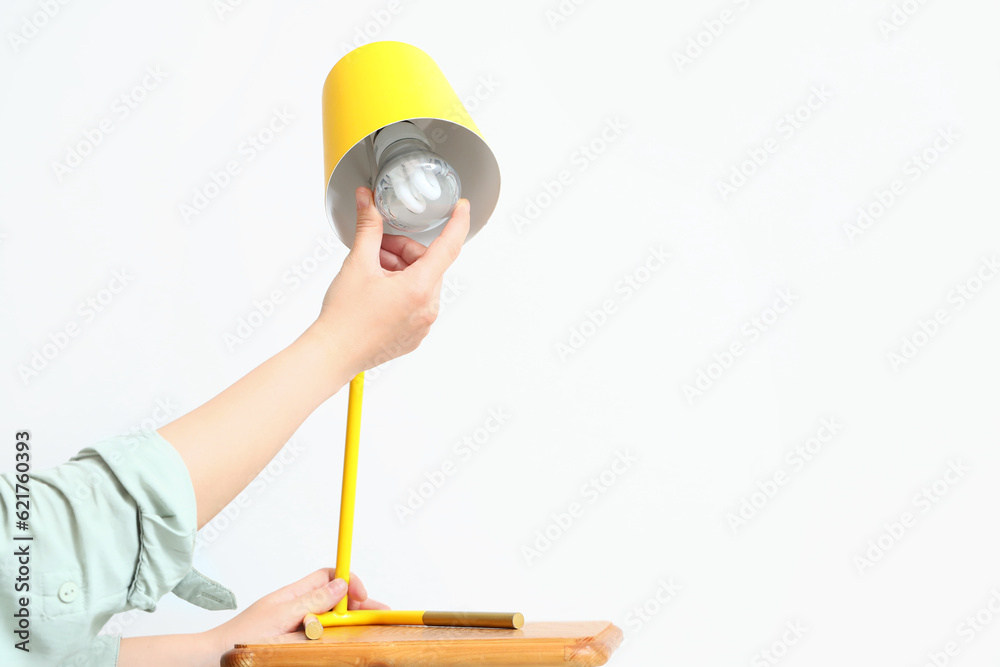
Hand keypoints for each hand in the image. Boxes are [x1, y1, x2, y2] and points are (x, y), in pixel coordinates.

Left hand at [206, 569, 387, 652]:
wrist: (215, 660)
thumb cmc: (240, 638)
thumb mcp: (280, 616)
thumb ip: (311, 601)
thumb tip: (340, 585)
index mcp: (294, 596)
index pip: (328, 578)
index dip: (349, 581)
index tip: (363, 594)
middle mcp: (299, 610)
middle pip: (337, 601)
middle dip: (360, 606)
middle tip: (381, 615)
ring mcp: (299, 629)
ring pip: (333, 622)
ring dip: (350, 624)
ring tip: (370, 629)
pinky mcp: (299, 646)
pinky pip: (324, 640)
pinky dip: (337, 640)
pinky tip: (346, 643)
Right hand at [309, 187, 470, 378]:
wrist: (332, 354)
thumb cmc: (343, 317)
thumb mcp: (357, 263)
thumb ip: (368, 227)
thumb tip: (368, 202)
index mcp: (418, 289)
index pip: (449, 247)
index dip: (458, 223)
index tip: (462, 209)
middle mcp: (427, 309)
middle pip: (427, 264)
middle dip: (402, 252)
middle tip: (376, 250)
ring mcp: (423, 325)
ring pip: (421, 283)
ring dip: (400, 271)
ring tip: (371, 273)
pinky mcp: (415, 335)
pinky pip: (416, 304)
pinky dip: (401, 291)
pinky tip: (377, 292)